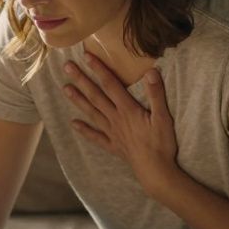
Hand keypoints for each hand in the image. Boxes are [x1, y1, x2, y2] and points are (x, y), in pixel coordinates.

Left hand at [62, 53, 180, 197]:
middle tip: (67, 67)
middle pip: (96, 96)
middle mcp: (116, 119)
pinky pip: (96, 137)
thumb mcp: (163, 117)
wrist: (155, 171)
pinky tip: (73, 124)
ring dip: (78, 100)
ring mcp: (112, 133)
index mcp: (128, 110)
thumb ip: (156, 94)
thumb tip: (151, 71)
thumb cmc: (161, 144)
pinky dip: (84, 130)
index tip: (86, 56)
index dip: (99, 69)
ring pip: (92, 113)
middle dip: (81, 80)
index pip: (110, 85)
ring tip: (65, 89)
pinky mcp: (113, 146)